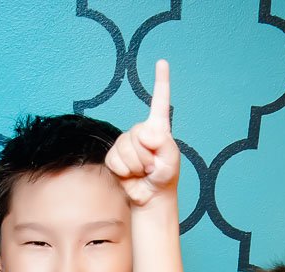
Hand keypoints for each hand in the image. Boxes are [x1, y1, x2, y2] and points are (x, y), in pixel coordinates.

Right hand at [105, 59, 179, 205]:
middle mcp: (140, 131)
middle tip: (152, 166)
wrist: (150, 196)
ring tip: (142, 171)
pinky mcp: (113, 156)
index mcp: (158, 128)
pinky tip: (130, 175)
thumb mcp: (171, 159)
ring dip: (136, 165)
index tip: (162, 62)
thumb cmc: (164, 176)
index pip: (160, 101)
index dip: (161, 82)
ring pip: (125, 148)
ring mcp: (125, 143)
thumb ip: (163, 143)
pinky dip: (124, 171)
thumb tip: (146, 133)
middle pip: (138, 134)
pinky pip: (114, 160)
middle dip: (146, 155)